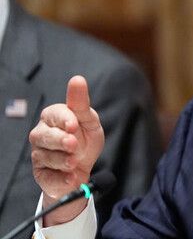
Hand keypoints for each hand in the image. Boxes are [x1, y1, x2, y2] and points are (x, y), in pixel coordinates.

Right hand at [29, 75, 104, 224]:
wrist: (83, 167)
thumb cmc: (85, 139)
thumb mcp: (89, 121)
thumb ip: (81, 103)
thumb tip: (77, 79)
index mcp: (52, 117)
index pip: (53, 114)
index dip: (64, 120)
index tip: (74, 125)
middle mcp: (41, 134)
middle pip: (43, 136)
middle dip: (60, 141)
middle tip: (73, 144)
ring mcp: (39, 154)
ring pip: (45, 156)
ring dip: (63, 160)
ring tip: (75, 162)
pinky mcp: (41, 173)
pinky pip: (48, 176)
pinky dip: (62, 178)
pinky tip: (72, 177)